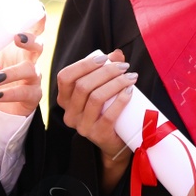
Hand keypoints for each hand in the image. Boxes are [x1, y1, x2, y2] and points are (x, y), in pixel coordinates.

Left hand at [0, 16, 45, 117]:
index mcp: (16, 46)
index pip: (34, 29)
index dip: (39, 18)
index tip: (37, 9)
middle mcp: (27, 60)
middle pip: (39, 46)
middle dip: (31, 40)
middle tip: (17, 38)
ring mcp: (31, 80)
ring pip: (32, 71)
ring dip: (14, 73)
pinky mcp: (30, 98)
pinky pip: (28, 94)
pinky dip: (11, 93)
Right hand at [55, 49, 136, 187]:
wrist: (115, 141)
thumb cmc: (107, 110)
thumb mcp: (102, 89)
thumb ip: (106, 70)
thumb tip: (117, 53)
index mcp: (65, 99)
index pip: (65, 77)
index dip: (84, 64)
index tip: (105, 58)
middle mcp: (69, 113)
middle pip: (83, 86)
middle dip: (106, 72)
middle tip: (124, 67)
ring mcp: (82, 126)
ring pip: (95, 98)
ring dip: (115, 83)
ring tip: (130, 77)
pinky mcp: (97, 135)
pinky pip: (108, 116)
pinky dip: (121, 101)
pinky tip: (130, 92)